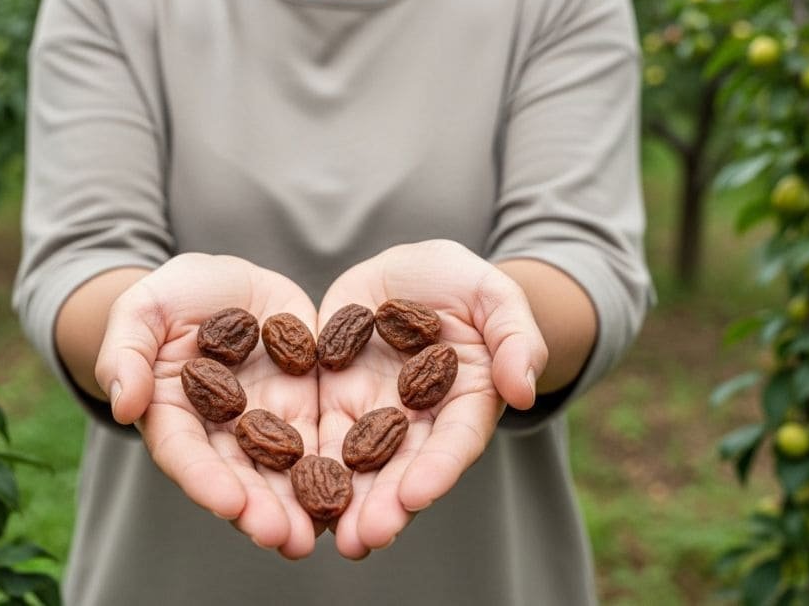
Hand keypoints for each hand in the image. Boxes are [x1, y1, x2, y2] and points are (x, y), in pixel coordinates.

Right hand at [94, 253, 319, 558]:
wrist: (224, 281)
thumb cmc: (171, 296)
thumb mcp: (141, 310)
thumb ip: (125, 353)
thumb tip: (122, 405)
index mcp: (173, 415)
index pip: (186, 455)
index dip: (206, 481)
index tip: (229, 504)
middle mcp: (221, 432)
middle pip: (240, 476)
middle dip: (262, 510)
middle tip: (286, 538)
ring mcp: (265, 421)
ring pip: (285, 470)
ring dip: (304, 504)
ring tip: (326, 531)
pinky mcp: (305, 405)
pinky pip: (325, 438)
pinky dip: (341, 467)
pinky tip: (362, 490)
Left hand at [316, 240, 546, 558]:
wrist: (410, 271)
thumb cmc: (462, 283)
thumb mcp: (496, 296)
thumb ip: (515, 339)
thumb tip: (524, 391)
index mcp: (465, 401)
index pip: (454, 441)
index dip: (437, 469)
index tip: (416, 495)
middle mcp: (419, 421)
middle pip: (403, 468)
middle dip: (384, 504)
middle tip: (364, 537)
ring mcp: (375, 413)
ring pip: (357, 466)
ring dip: (343, 502)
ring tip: (326, 535)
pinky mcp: (335, 400)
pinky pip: (317, 436)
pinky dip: (304, 467)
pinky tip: (284, 495)